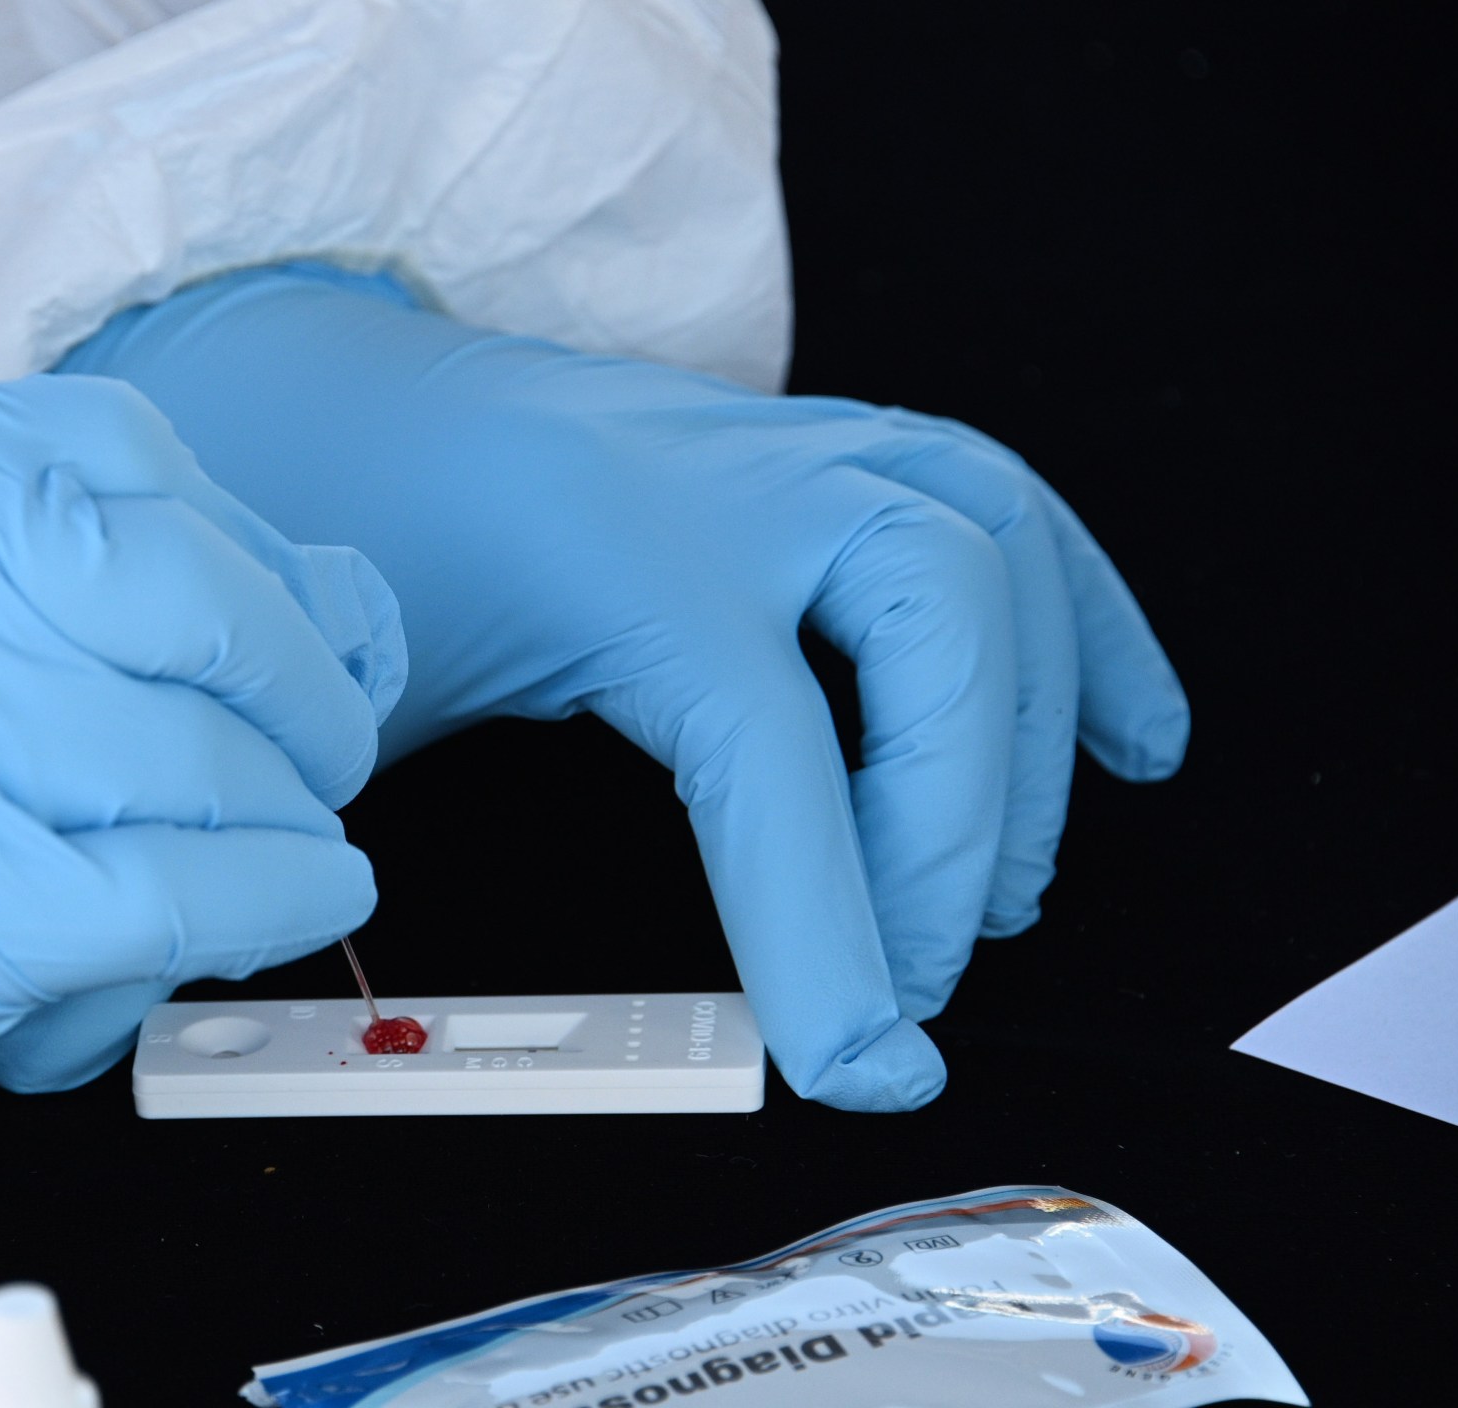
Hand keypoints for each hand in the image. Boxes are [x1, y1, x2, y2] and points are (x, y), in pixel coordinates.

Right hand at [0, 376, 403, 1180]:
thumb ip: (13, 565)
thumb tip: (305, 590)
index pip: (138, 467)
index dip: (250, 553)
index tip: (293, 612)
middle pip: (206, 618)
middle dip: (299, 693)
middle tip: (316, 742)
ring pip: (216, 764)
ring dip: (284, 814)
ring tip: (289, 840)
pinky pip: (193, 893)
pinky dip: (272, 899)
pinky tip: (296, 899)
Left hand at [59, 264, 1188, 1111]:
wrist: (327, 395)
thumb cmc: (332, 539)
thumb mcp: (343, 699)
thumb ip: (392, 841)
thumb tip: (463, 1007)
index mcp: (606, 544)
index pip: (764, 743)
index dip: (825, 918)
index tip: (863, 1061)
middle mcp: (723, 478)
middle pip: (935, 604)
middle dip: (961, 813)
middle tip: (921, 971)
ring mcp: (781, 450)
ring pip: (992, 537)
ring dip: (1040, 725)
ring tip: (1016, 895)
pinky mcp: (810, 456)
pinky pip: (994, 507)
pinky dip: (1081, 623)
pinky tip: (1130, 737)